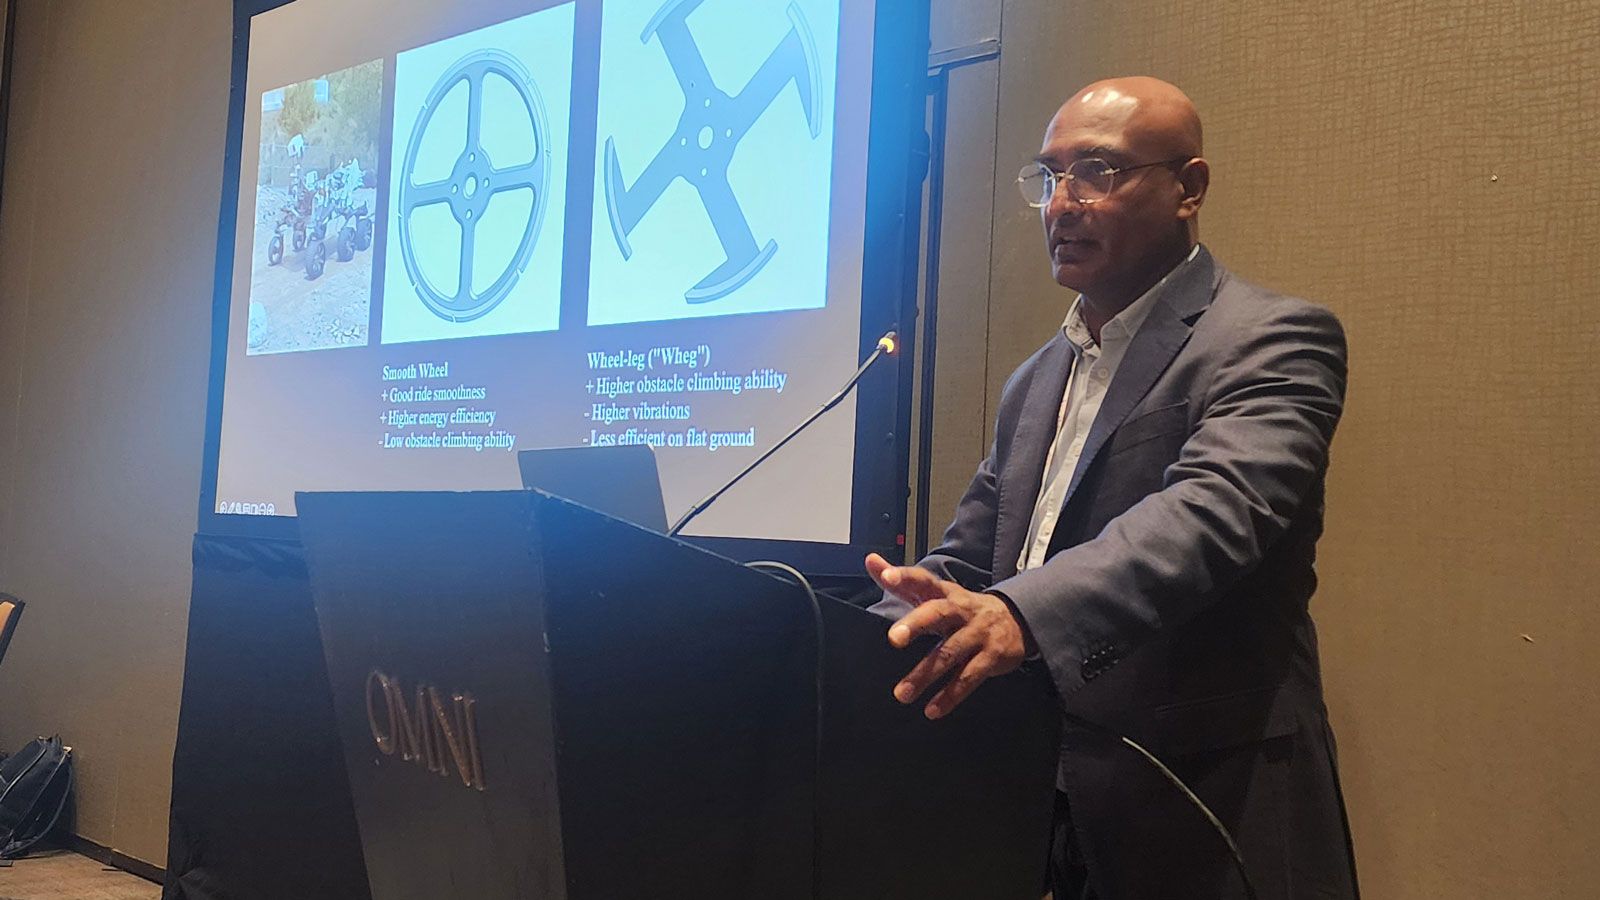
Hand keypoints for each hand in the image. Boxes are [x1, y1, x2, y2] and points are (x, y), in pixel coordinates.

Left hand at [865, 553, 1029, 718]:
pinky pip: (968, 678)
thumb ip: (903, 581)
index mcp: (946, 593)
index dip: (905, 576)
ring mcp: (977, 634)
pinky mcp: (990, 657)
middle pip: (939, 613)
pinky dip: (950, 696)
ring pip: (950, 653)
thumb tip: (871, 560)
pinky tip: (932, 710)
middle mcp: (962, 610)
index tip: (885, 576)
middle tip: (894, 638)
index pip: (923, 580)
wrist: (1017, 620)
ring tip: (903, 693)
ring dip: (925, 674)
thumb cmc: (964, 609)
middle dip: (917, 624)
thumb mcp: (937, 592)